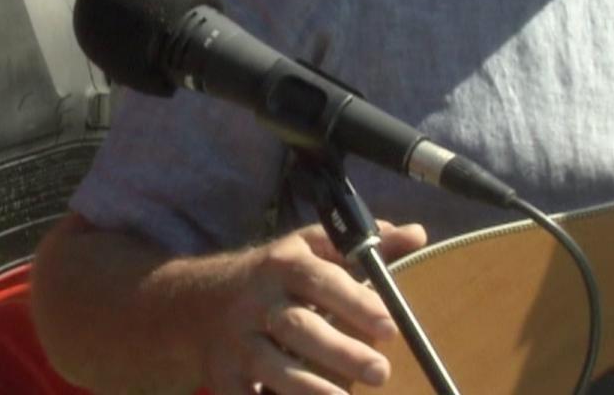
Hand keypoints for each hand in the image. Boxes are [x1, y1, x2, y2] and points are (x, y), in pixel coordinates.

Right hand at [201, 220, 427, 393]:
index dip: (354, 302)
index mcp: (283, 264)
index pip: (320, 279)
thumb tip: (417, 235)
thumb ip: (363, 247)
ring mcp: (238, 339)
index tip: (390, 325)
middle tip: (381, 372)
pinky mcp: (224, 374)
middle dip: (339, 350)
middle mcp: (257, 300)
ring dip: (309, 387)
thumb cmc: (274, 277)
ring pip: (271, 364)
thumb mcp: (312, 251)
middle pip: (297, 326)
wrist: (197, 302)